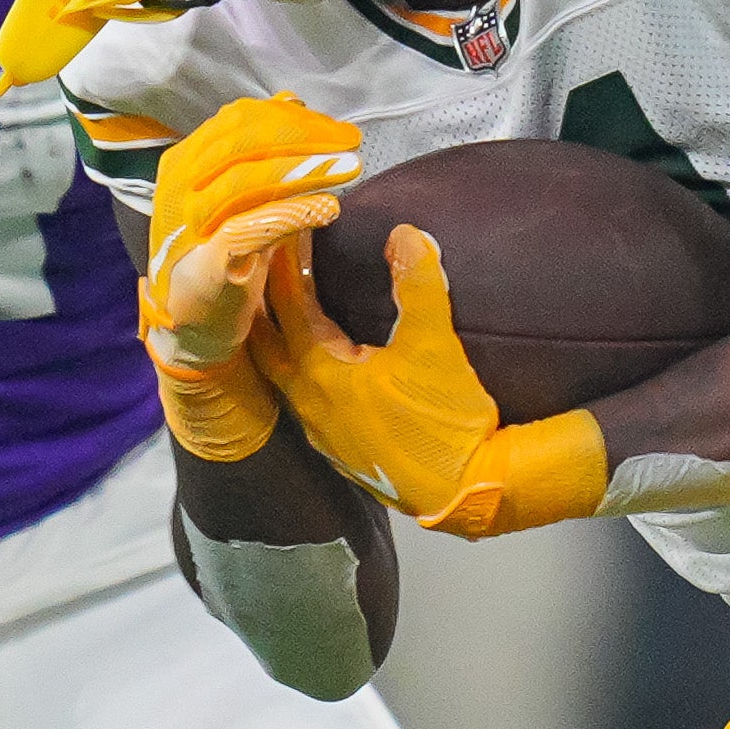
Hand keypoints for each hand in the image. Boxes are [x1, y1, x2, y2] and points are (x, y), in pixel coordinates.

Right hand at [143, 95, 360, 460]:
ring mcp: (186, 223)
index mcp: (186, 160)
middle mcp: (179, 185)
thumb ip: (261, 152)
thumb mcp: (243, 196)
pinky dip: (291, 215)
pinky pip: (248, 230)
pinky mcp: (204, 262)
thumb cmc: (224, 254)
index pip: (242, 121)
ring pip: (246, 179)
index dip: (295, 120)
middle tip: (352, 142)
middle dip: (305, 137)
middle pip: (244, 141)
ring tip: (350, 169)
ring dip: (305, 170)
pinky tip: (328, 209)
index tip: (339, 129)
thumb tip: (292, 102)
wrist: (193, 326)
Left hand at [250, 225, 606, 538]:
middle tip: (265, 267)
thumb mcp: (435, 345)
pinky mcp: (341, 453)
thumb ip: (419, 285)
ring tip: (284, 311)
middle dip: (263, 305)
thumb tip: (405, 234)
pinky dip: (299, 372)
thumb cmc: (446, 424)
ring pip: (282, 377)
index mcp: (322, 375)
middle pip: (268, 345)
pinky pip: (303, 402)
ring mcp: (323, 435)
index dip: (284, 267)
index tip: (284, 233)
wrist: (466, 494)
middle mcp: (310, 406)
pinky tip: (322, 368)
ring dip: (279, 341)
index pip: (288, 308)